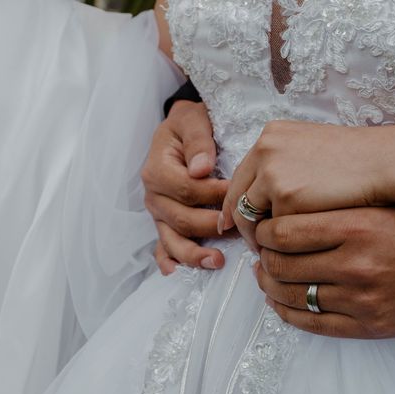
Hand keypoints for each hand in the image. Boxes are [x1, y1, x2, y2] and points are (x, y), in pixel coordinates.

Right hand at [142, 100, 230, 273]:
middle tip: (240, 229)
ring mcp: (158, 213)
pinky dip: (169, 261)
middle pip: (182, 218)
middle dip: (211, 226)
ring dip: (193, 254)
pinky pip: (163, 247)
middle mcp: (154, 195)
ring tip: (217, 261)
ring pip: (172, 239)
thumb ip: (198, 141)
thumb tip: (201, 169)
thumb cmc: (191, 125)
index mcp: (158, 169)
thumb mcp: (193, 120)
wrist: (183, 130)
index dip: (214, 194)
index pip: (187, 189)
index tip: (238, 193)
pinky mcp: (164, 224)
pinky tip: (177, 273)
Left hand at [220, 120, 393, 248]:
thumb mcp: (314, 151)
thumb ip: (287, 165)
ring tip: (273, 252)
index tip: (237, 222)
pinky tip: (290, 252)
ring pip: (249, 214)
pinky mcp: (285, 194)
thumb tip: (267, 193)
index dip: (239, 202)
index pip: (242, 175)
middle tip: (252, 245)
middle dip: (241, 223)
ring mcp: (273, 170)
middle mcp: (266, 147)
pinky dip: (277, 242)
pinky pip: (271, 227)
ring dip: (258, 236)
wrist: (386, 163)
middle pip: (238, 195)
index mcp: (272, 135)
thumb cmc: (359, 162)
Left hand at [254, 208, 394, 337]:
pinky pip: (312, 324)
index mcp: (358, 226)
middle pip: (281, 265)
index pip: (284, 232)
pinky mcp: (369, 326)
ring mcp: (362, 300)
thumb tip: (282, 212)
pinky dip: (287, 314)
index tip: (263, 230)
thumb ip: (336, 209)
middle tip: (261, 254)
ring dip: (269, 287)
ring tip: (267, 277)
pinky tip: (280, 303)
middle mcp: (357, 264)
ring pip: (291, 297)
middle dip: (263, 259)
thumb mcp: (382, 207)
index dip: (264, 233)